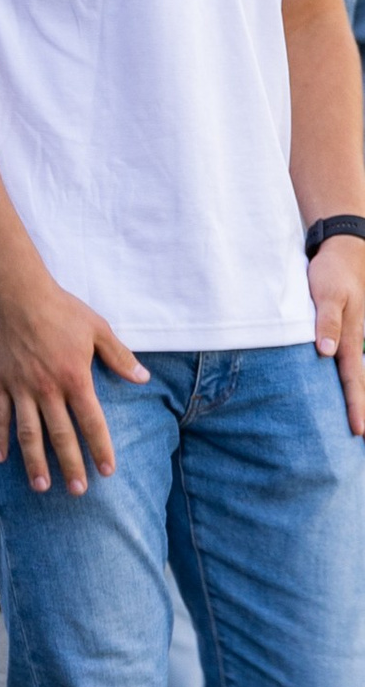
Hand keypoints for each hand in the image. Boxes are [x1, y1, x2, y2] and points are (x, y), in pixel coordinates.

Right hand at [0, 272, 148, 492]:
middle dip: (70, 465)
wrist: (18, 293)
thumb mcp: (98, 329)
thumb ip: (119, 357)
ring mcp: (21, 388)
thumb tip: (143, 378)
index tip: (106, 471)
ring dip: (34, 462)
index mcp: (75, 378)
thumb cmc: (61, 309)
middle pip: (60, 436)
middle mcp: (47, 389)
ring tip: (41, 486)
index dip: (100, 449)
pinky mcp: (0, 382)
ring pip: (28, 433)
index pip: (91, 422)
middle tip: (77, 491)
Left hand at [309, 231, 364, 437]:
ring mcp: (351, 335)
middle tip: (362, 438)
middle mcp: (352, 340)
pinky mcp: (343, 329)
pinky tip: (346, 387)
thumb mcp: (328, 293)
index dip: (356, 406)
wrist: (345, 247)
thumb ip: (326, 322)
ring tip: (359, 423)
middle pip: (359, 382)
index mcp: (350, 337)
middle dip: (362, 410)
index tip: (358, 431)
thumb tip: (326, 353)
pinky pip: (348, 360)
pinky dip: (351, 378)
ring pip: (355, 373)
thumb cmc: (333, 270)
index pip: (353, 380)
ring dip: (358, 396)